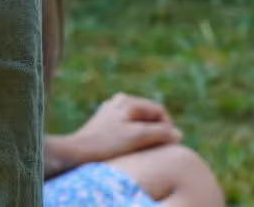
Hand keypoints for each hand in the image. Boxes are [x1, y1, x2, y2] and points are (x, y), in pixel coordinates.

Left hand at [65, 94, 181, 165]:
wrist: (75, 153)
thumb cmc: (106, 144)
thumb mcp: (137, 137)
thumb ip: (160, 133)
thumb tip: (178, 134)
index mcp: (127, 100)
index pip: (158, 111)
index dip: (168, 126)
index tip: (170, 142)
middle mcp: (119, 101)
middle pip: (148, 114)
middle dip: (157, 129)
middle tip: (161, 146)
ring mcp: (110, 110)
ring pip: (137, 120)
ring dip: (146, 132)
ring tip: (147, 147)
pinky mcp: (103, 122)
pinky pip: (126, 125)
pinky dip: (133, 134)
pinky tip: (131, 146)